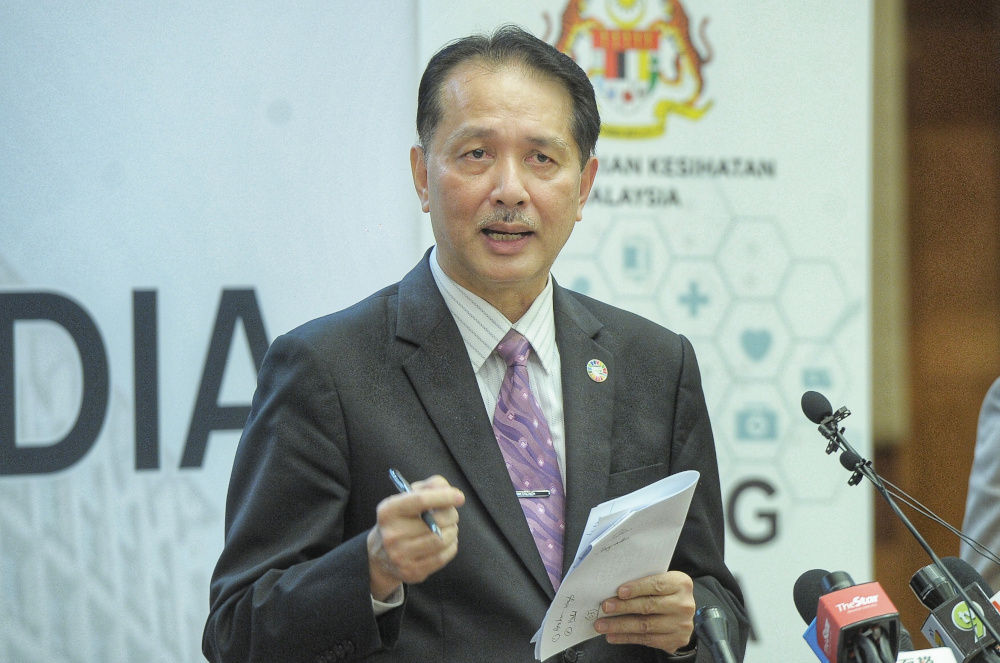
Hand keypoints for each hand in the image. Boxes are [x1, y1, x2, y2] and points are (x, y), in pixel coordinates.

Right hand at [367, 475, 464, 600]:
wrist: (379, 555)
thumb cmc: (400, 519)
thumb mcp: (407, 497)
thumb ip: (429, 487)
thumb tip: (449, 491)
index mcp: (388, 511)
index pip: (420, 501)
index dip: (444, 497)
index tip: (459, 497)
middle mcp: (392, 534)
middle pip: (436, 522)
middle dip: (452, 515)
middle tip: (452, 513)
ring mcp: (400, 556)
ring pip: (441, 540)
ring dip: (452, 531)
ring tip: (449, 527)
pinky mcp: (411, 572)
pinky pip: (442, 557)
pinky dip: (451, 546)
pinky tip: (446, 541)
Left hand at [593, 570, 695, 652]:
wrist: (684, 614)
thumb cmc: (666, 593)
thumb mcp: (663, 581)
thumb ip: (645, 583)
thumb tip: (614, 590)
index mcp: (681, 584)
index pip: (657, 585)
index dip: (637, 588)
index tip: (619, 592)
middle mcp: (684, 605)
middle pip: (649, 606)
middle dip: (623, 607)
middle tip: (605, 607)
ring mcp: (681, 625)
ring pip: (645, 626)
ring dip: (620, 626)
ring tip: (602, 625)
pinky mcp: (675, 640)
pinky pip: (646, 640)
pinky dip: (626, 638)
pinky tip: (612, 636)